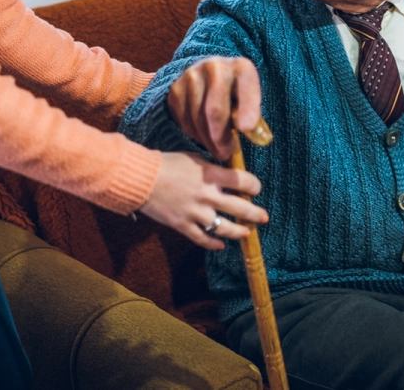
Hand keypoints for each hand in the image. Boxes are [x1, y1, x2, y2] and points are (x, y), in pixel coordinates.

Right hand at [138, 152, 268, 249]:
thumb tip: (228, 173)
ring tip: (246, 232)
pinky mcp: (183, 225)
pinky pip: (202, 239)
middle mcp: (207, 195)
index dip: (254, 186)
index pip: (243, 181)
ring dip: (239, 231)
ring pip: (224, 228)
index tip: (256, 189)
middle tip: (263, 217)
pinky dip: (213, 244)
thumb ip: (212, 168)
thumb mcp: (194, 158)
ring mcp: (195, 213)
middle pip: (240, 208)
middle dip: (255, 214)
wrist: (140, 179)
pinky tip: (221, 245)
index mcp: (211, 175)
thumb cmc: (166, 164)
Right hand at [167, 56, 261, 160]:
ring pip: (197, 119)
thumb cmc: (236, 92)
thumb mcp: (250, 98)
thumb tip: (262, 139)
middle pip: (215, 110)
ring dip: (207, 140)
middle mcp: (215, 66)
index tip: (246, 129)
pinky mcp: (176, 88)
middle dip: (221, 137)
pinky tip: (204, 137)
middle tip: (226, 153)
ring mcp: (192, 76)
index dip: (247, 109)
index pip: (246, 89)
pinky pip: (184, 120)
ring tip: (217, 150)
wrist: (209, 74)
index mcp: (241, 67)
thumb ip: (255, 117)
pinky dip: (194, 134)